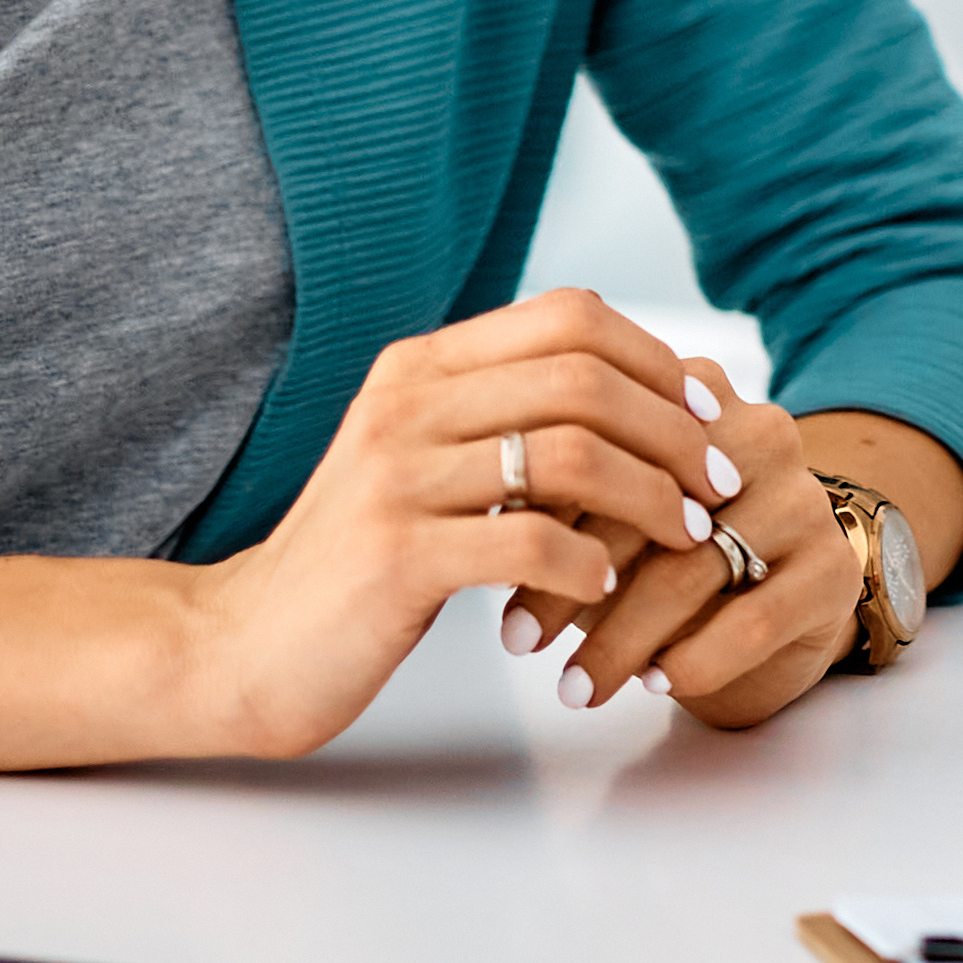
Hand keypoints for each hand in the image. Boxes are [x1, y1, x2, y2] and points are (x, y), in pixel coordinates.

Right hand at [168, 289, 733, 759]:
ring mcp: (395, 477)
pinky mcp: (393, 555)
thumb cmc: (360, 559)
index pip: (569, 316)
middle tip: (720, 481)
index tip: (706, 412)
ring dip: (651, 497)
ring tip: (688, 535)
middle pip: (584, 378)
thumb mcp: (427, 463)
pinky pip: (527, 540)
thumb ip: (507, 418)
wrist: (242, 646)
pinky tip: (604, 587)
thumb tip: (646, 395)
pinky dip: (588, 563)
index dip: (654, 358)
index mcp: (420, 367)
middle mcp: (406, 405)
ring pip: (570, 454)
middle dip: (675, 430)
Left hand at [500, 358, 850, 728]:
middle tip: (514, 639)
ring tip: (573, 686)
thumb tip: (476, 514)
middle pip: (650, 504)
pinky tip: (656, 684)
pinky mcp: (833, 568)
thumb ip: (559, 500)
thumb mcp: (610, 518)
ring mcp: (804, 499)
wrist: (786, 606)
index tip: (483, 560)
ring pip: (696, 568)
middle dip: (572, 578)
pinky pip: (756, 617)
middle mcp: (759, 434)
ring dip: (623, 637)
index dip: (541, 503)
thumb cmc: (672, 559)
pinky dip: (695, 658)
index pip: (611, 439)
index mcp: (696, 398)